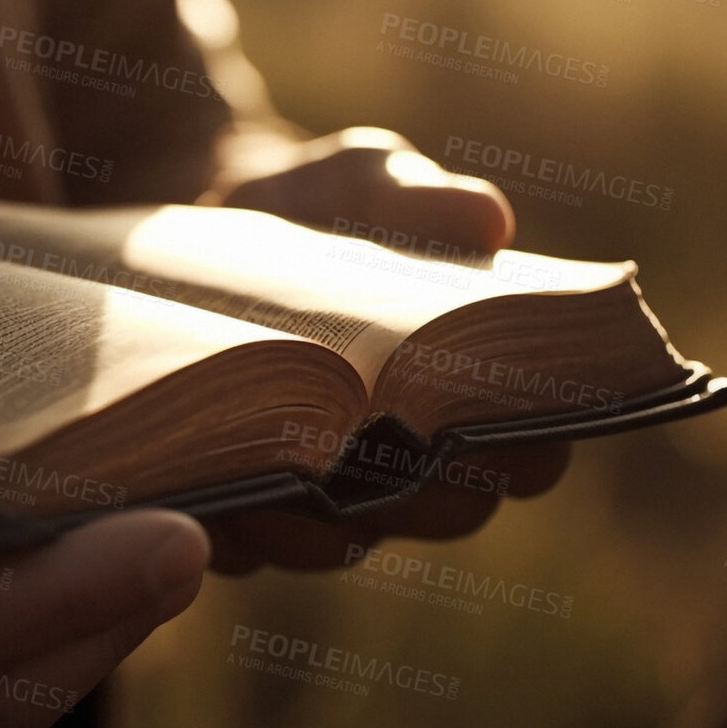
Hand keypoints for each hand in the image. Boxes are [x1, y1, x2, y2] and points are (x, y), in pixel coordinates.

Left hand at [204, 126, 570, 570]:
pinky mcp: (239, 510)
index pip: (531, 451)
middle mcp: (406, 464)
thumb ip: (414, 197)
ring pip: (334, 542)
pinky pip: (239, 545)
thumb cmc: (312, 208)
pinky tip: (196, 476)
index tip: (483, 421)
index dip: (523, 449)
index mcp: (468, 395)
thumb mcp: (359, 182)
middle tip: (371, 451)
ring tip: (274, 469)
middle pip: (441, 513)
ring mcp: (324, 501)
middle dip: (415, 494)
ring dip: (309, 518)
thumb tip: (488, 219)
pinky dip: (226, 518)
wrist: (195, 226)